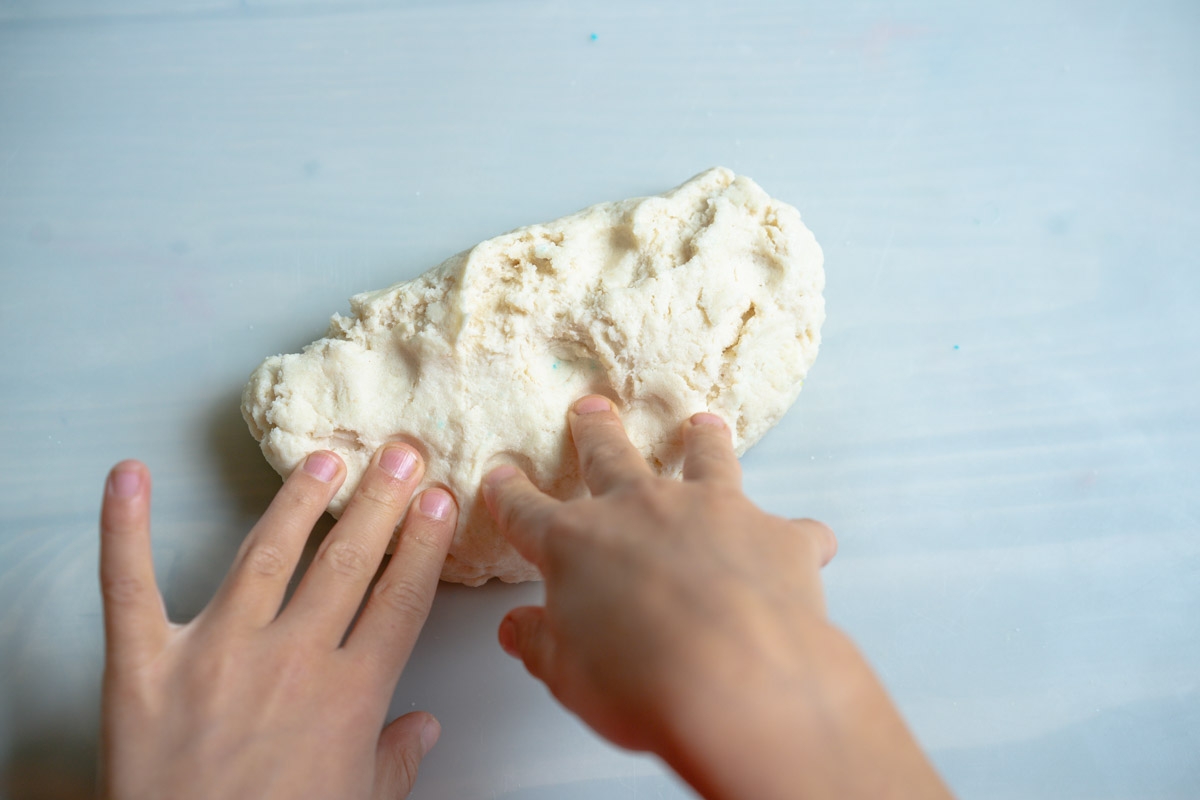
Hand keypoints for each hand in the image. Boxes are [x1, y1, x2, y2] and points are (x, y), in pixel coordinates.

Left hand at [98, 443, 455, 799]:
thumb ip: (396, 760)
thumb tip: (424, 728)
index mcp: (349, 696)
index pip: (400, 598)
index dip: (424, 544)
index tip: (438, 503)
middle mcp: (289, 661)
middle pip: (347, 562)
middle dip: (380, 501)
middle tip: (401, 455)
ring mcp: (214, 654)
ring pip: (265, 554)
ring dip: (299, 499)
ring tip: (324, 460)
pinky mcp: (143, 665)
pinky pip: (131, 586)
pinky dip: (125, 528)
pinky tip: (130, 478)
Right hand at [483, 396, 951, 799]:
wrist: (739, 683)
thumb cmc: (642, 684)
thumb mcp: (568, 676)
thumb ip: (542, 645)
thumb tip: (517, 629)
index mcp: (577, 543)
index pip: (528, 511)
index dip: (510, 494)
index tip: (501, 475)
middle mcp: (642, 509)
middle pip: (611, 456)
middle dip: (596, 431)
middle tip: (592, 408)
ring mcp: (713, 511)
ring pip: (705, 459)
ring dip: (702, 440)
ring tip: (704, 424)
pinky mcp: (776, 534)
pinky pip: (794, 528)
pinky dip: (796, 538)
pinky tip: (804, 544)